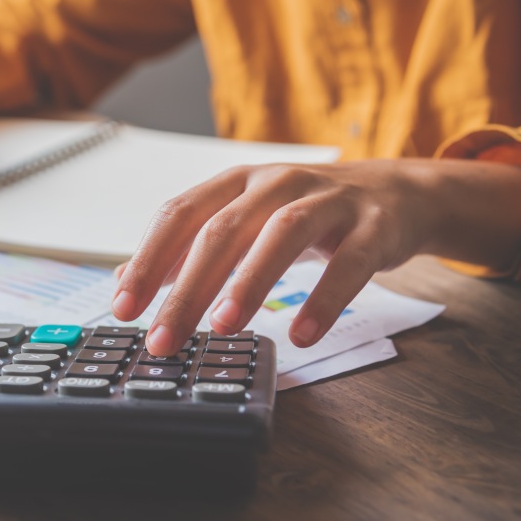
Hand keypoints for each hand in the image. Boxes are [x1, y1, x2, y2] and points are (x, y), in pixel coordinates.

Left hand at [110, 159, 520, 355]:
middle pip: (222, 230)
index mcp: (236, 182)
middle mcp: (276, 183)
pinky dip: (325, 299)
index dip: (148, 260)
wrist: (395, 195)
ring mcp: (327, 200)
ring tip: (223, 328)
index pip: (180, 214)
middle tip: (164, 338)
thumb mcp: (244, 222)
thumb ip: (188, 250)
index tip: (124, 307)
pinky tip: (302, 334)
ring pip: (282, 234)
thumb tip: (125, 280)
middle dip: (188, 287)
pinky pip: (348, 263)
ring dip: (248, 282)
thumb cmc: (305, 214)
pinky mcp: (373, 226)